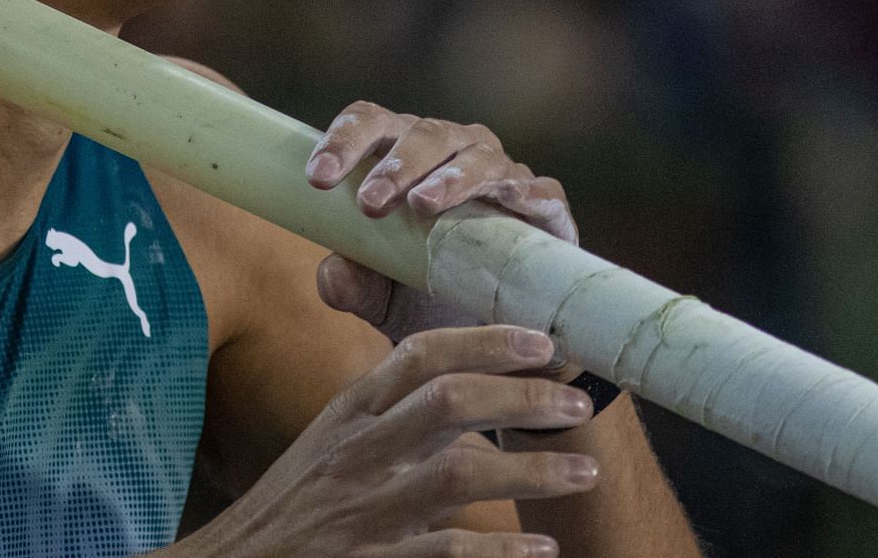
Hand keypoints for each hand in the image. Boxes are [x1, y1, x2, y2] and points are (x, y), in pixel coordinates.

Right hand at [179, 326, 597, 556]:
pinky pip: (447, 551)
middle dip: (522, 398)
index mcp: (349, 414)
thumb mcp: (331, 443)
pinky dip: (501, 550)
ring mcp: (366, 510)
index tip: (541, 342)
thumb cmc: (293, 506)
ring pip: (457, 473)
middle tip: (577, 403)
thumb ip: (387, 414)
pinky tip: (541, 547)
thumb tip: (461, 386)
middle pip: (448, 402)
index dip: (484, 342)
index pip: (418, 356)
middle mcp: (357, 453)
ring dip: (530, 470)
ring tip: (584, 470)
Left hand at [306, 102, 577, 348]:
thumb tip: (334, 274)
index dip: (343, 140)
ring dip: (449, 177)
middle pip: (423, 132)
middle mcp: (451, 150)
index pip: (369, 123)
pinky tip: (508, 200)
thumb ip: (348, 285)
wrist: (489, 342)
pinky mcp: (546, 210)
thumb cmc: (422, 298)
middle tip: (369, 203)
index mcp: (400, 154)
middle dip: (395, 165)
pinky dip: (525, 192)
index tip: (317, 178)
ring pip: (477, 157)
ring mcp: (502, 174)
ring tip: (422, 205)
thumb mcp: (376, 298)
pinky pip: (540, 191)